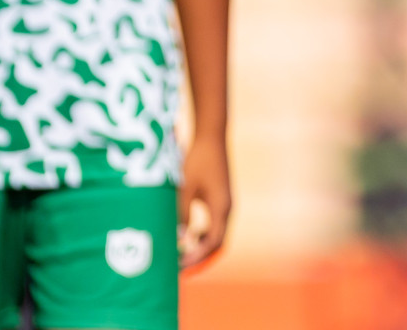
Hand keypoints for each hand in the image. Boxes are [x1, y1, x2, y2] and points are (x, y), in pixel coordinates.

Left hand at [179, 136, 230, 269]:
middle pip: (217, 243)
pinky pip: (214, 224)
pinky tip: (189, 236)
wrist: (211, 138)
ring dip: (201, 247)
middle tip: (179, 267)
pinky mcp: (220, 199)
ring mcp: (225, 204)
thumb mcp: (185, 188)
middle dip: (199, 257)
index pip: (211, 242)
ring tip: (181, 255)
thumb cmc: (197, 161)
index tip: (179, 265)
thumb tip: (180, 240)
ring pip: (216, 234)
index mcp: (221, 208)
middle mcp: (227, 209)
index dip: (196, 257)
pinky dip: (203, 234)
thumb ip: (182, 214)